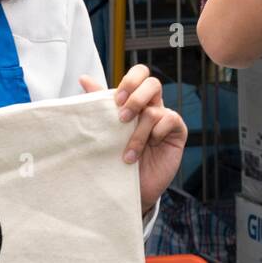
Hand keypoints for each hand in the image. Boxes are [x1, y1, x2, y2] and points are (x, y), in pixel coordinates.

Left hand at [79, 68, 185, 216]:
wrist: (129, 188)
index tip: (117, 99)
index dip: (130, 80)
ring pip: (154, 109)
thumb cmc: (117, 158)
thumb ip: (99, 103)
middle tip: (122, 118)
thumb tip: (84, 79)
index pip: (139, 74)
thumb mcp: (106, 129)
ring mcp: (165, 118)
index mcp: (135, 100)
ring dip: (138, 132)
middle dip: (136, 98)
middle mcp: (152, 106)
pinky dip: (156, 133)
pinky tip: (149, 148)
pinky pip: (170, 120)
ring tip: (128, 153)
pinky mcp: (177, 131)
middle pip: (152, 82)